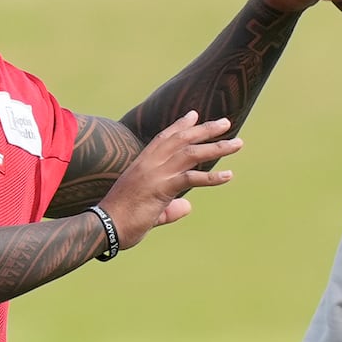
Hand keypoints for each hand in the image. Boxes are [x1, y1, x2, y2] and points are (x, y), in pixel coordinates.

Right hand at [97, 111, 241, 248]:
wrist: (103, 227)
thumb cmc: (120, 221)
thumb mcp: (149, 211)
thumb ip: (169, 207)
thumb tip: (186, 206)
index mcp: (142, 164)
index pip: (164, 138)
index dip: (180, 126)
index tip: (195, 115)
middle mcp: (149, 164)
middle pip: (182, 139)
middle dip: (206, 129)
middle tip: (226, 122)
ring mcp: (155, 174)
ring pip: (191, 153)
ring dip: (217, 147)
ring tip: (237, 143)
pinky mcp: (161, 188)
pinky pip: (191, 178)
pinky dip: (212, 177)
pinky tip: (229, 175)